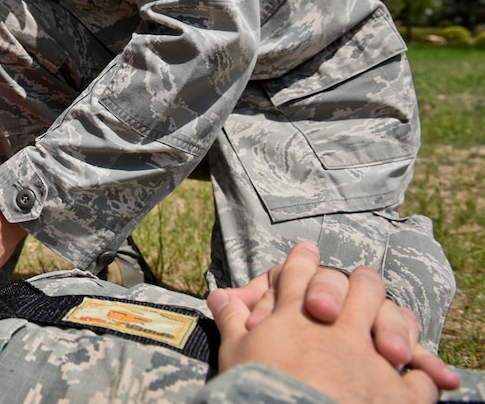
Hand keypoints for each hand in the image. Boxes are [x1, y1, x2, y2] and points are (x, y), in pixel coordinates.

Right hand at [209, 241, 453, 402]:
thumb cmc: (258, 389)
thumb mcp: (235, 352)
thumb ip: (231, 319)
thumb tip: (217, 295)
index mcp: (296, 313)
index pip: (297, 272)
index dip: (302, 260)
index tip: (307, 251)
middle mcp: (338, 325)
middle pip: (354, 284)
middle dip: (355, 280)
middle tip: (357, 280)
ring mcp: (371, 354)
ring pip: (389, 314)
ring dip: (390, 316)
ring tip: (386, 319)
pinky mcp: (397, 391)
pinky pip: (419, 373)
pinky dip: (422, 371)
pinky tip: (417, 372)